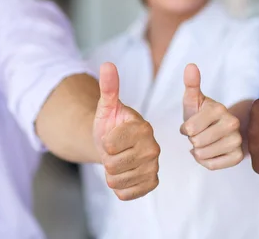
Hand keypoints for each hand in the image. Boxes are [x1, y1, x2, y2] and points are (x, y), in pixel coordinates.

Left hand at [93, 62, 159, 199]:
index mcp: (143, 127)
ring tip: (117, 162)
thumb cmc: (110, 125)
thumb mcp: (106, 107)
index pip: (111, 144)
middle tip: (114, 151)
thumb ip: (109, 87)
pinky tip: (123, 175)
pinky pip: (127, 194)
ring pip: (118, 180)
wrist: (113, 145)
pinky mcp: (152, 182)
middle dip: (107, 159)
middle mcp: (153, 147)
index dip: (104, 143)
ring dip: (111, 174)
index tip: (110, 137)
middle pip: (113, 164)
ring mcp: (154, 166)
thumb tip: (107, 64)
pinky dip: (120, 188)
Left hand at [180, 64, 243, 169]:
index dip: (185, 129)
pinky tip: (208, 152)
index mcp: (219, 109)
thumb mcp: (194, 99)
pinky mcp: (238, 156)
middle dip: (192, 140)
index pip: (189, 129)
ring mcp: (237, 141)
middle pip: (197, 142)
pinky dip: (205, 162)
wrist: (220, 128)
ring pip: (204, 155)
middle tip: (199, 134)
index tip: (190, 124)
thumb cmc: (202, 114)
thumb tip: (190, 65)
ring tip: (203, 142)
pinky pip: (212, 166)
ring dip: (198, 151)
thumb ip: (191, 84)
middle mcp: (232, 124)